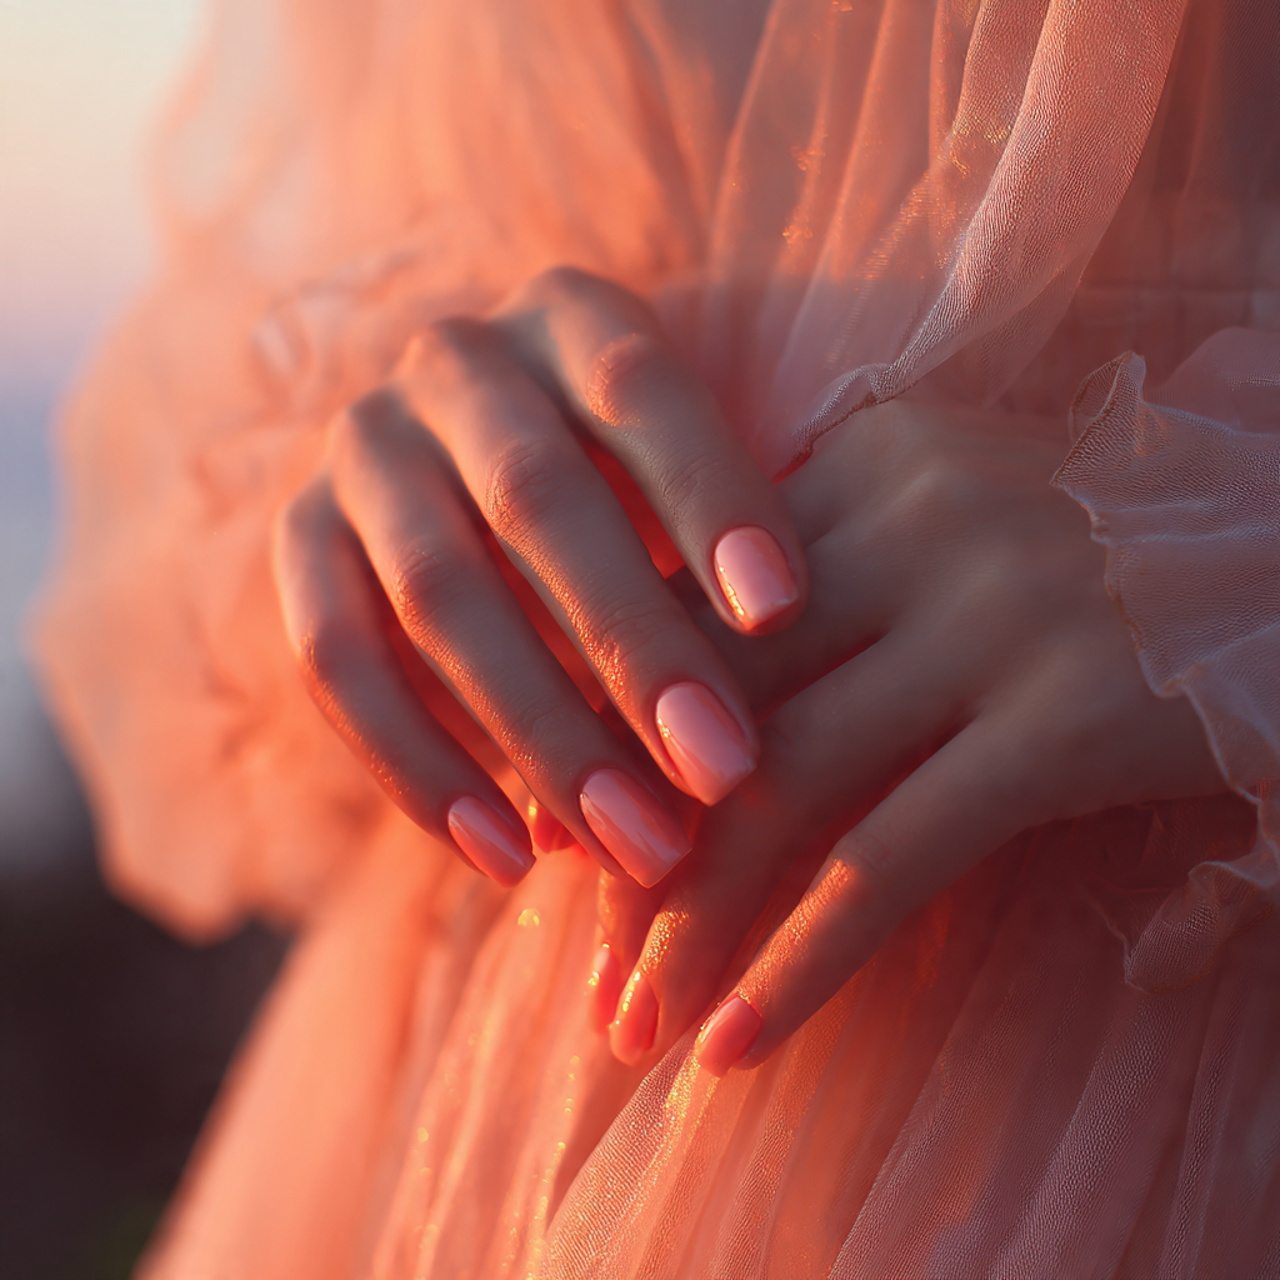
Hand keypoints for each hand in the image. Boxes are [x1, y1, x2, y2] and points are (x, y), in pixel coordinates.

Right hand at [272, 267, 806, 887]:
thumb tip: (788, 712)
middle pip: (535, 498)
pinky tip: (506, 856)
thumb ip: (730, 548)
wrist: (469, 463)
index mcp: (569, 318)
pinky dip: (420, 766)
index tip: (783, 612)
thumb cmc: (641, 487)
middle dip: (633, 645)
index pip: (639, 388)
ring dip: (539, 731)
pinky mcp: (301, 539)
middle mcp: (454, 364)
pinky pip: (338, 661)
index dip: (708, 494)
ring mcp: (364, 450)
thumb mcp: (693, 477)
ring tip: (634, 846)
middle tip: (721, 773)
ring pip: (435, 592)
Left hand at [594, 399, 1225, 1068]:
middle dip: (634, 848)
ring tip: (629, 1026)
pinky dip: (800, 963)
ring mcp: (994, 612)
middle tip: (586, 962)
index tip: (569, 840)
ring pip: (783, 786)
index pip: (695, 616)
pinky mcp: (1066, 714)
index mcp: (870, 460)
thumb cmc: (1121, 554)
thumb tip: (694, 715)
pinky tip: (735, 1044)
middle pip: (718, 703)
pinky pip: (889, 859)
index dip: (613, 738)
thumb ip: (835, 576)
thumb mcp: (958, 524)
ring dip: (692, 925)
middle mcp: (919, 516)